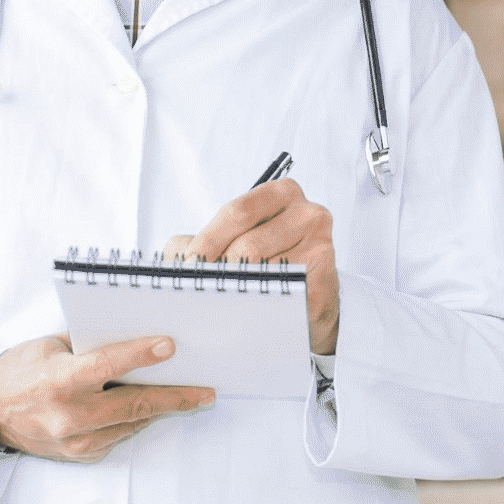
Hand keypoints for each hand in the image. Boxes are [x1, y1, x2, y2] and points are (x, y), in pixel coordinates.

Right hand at [0, 334, 212, 462]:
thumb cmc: (20, 371)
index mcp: (58, 381)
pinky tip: (153, 407)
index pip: (106, 366)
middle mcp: (68, 416)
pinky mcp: (79, 455)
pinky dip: (136, 420)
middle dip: (175, 397)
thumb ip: (90, 345)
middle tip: (206, 391)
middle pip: (133, 405)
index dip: (140, 355)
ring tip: (192, 396)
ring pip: (131, 423)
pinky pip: (118, 435)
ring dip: (162, 409)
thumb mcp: (50, 347)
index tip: (170, 345)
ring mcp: (74, 441)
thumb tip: (136, 336)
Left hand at [163, 177, 339, 353]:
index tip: (187, 265)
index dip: (207, 240)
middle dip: (218, 269)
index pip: (236, 212)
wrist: (308, 293)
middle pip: (249, 243)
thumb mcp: (232, 240)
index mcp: (280, 194)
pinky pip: (284, 290)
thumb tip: (176, 257)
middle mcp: (306, 212)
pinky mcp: (327, 275)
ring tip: (219, 300)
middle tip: (198, 289)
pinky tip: (247, 309)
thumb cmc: (266, 261)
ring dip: (237, 288)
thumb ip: (200, 240)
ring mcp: (321, 242)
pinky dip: (260, 300)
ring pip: (265, 270)